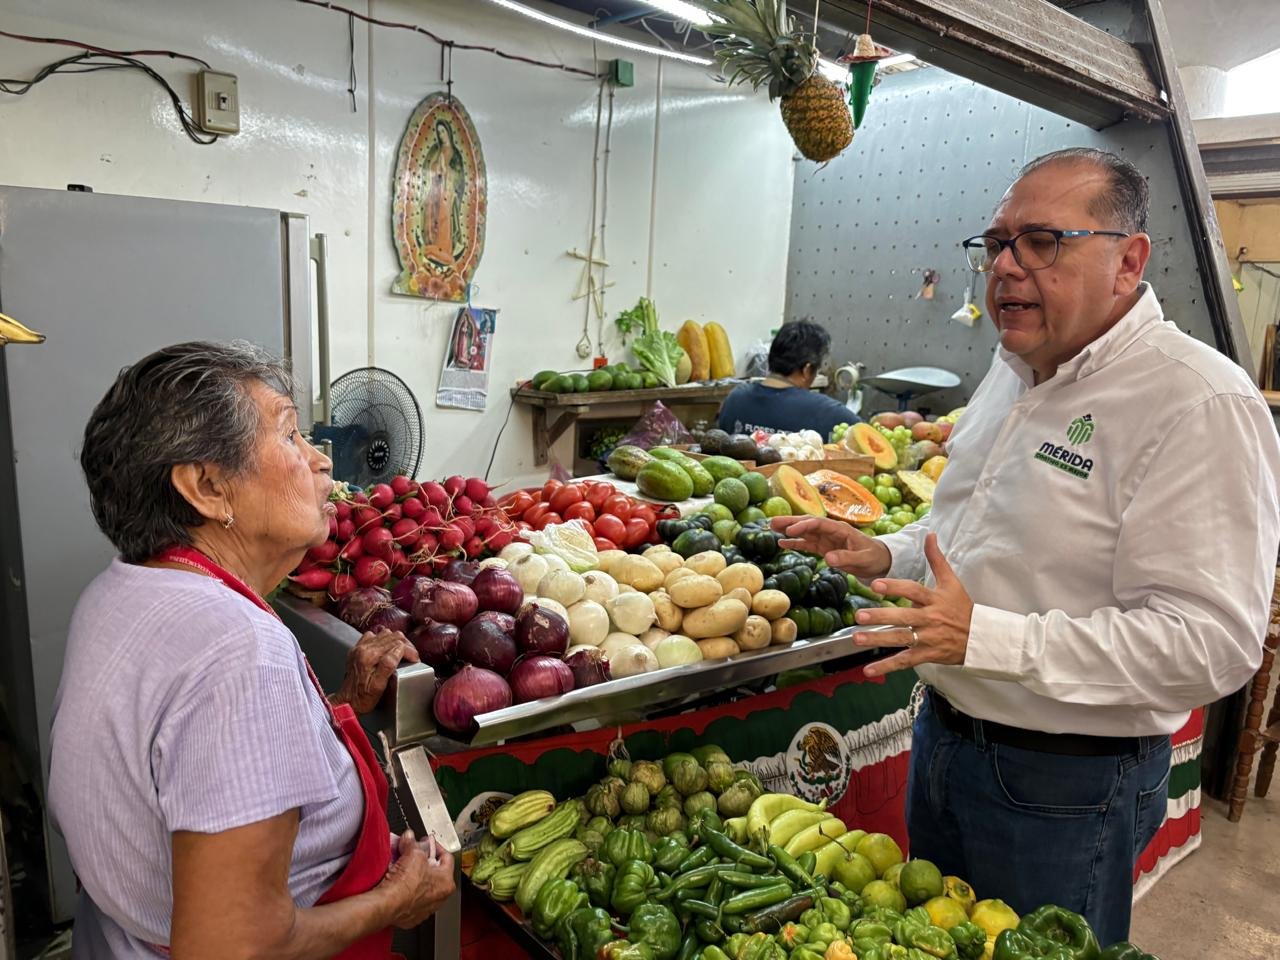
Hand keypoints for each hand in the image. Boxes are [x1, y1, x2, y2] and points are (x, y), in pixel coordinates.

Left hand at [331, 627, 418, 714]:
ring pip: (385, 633)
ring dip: (395, 641)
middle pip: (392, 636)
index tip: (415, 659)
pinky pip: (373, 636)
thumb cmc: (362, 698)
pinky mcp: (357, 649)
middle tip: (411, 656)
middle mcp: (363, 648)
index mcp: (369, 657)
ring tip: (401, 652)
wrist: (346, 702)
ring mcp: (359, 647)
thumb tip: (399, 650)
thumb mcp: (379, 686)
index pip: (397, 644)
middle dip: (405, 645)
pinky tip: (386, 649)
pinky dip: (383, 640)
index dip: (410, 651)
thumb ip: (388, 666)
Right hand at [379, 830, 455, 928]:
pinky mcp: (411, 915)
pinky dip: (405, 890)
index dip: (435, 846)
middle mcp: (439, 898)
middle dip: (423, 861)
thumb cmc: (405, 884)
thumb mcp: (413, 853)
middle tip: (413, 854)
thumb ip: (412, 843)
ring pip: (421, 886)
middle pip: (434, 872)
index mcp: (447, 882)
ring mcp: (425, 908)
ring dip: (413, 876)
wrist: (388, 904)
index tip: (427, 842)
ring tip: (403, 867)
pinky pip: (410, 898)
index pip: (446, 858)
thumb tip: (409, 838)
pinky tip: (397, 882)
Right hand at [770, 515, 891, 578]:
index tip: (790, 531)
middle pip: (807, 523)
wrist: (879, 561)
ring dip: (789, 530)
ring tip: (771, 528)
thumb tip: (828, 558)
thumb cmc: (874, 557)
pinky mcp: (824, 548)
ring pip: (804, 532)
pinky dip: (794, 543)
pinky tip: (781, 543)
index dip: (803, 526)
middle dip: (790, 522)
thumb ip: (846, 558)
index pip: (818, 523)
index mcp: (840, 529)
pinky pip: (807, 543)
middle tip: (771, 521)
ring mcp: (826, 539)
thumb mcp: (863, 559)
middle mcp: (831, 531)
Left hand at [852, 534, 973, 676]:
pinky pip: (905, 661)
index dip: (895, 587)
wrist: (982, 638)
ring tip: (856, 639)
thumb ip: (937, 559)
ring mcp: (928, 639)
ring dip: (878, 639)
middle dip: (881, 617)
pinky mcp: (927, 655)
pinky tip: (868, 671)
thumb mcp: (952, 582)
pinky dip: (886, 667)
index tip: (875, 584)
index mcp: (934, 599)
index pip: (913, 591)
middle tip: (859, 616)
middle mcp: (930, 619)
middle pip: (903, 617)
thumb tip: (930, 534)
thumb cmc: (962, 607)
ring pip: (901, 639)